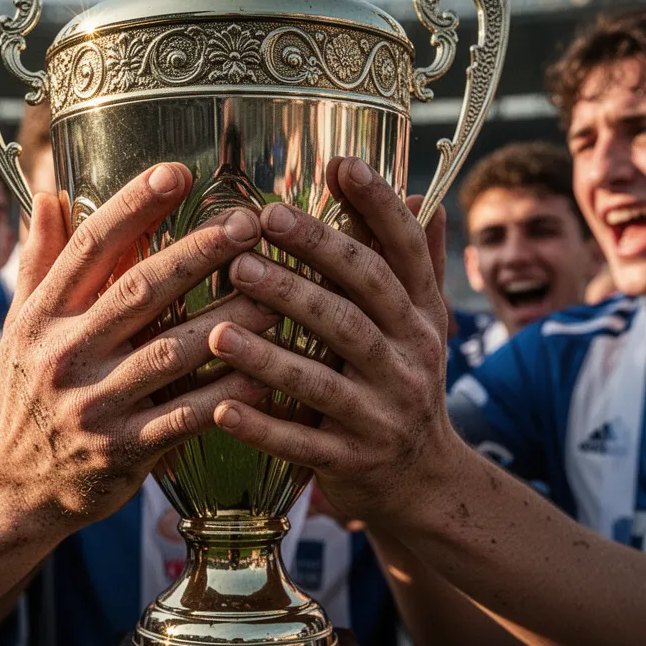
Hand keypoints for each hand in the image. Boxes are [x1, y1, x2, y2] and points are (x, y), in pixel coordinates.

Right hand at [0, 163, 275, 526]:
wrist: (16, 485)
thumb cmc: (29, 393)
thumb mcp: (21, 326)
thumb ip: (39, 261)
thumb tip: (49, 193)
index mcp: (41, 316)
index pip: (88, 248)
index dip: (132, 206)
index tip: (177, 173)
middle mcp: (63, 355)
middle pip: (137, 291)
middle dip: (197, 254)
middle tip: (247, 225)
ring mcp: (93, 405)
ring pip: (170, 353)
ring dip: (226, 321)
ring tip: (274, 294)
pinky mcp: (122, 451)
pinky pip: (183, 418)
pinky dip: (224, 394)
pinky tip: (264, 371)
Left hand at [206, 157, 451, 526]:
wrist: (424, 482)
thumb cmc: (404, 384)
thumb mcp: (421, 326)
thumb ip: (416, 265)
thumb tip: (425, 195)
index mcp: (423, 318)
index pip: (406, 253)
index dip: (378, 207)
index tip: (340, 164)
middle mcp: (411, 361)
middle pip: (359, 305)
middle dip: (309, 264)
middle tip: (253, 231)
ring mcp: (383, 416)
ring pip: (325, 378)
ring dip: (271, 351)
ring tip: (220, 321)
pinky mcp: (353, 462)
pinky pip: (304, 444)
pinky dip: (263, 428)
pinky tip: (221, 408)